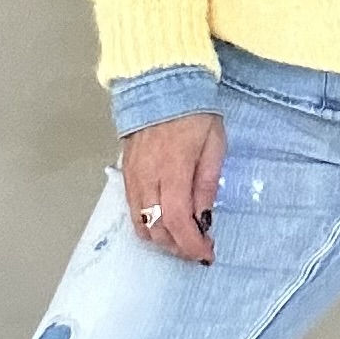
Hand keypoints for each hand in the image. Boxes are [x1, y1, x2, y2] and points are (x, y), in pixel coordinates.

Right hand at [120, 111, 224, 263]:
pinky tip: (165, 222)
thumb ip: (207, 183)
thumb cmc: (193, 112)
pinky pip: (132, 210)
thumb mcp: (214, 144)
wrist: (160, 84)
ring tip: (183, 237)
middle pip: (156, 229)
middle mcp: (147, 177)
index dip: (192, 244)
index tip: (206, 254)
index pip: (178, 220)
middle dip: (178, 246)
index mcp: (173, 168)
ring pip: (140, 224)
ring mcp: (132, 176)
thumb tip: (204, 218)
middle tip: (199, 247)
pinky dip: (148, 224)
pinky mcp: (125, 173)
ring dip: (162, 239)